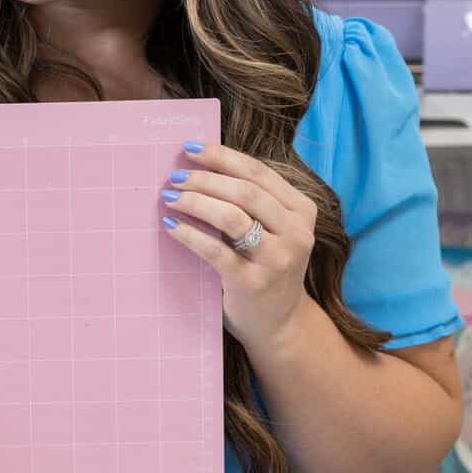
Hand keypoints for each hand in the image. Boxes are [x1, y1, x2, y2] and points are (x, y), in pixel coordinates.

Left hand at [160, 140, 316, 354]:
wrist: (280, 324)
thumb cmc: (267, 268)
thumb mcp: (274, 230)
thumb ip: (253, 202)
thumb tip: (201, 166)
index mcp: (302, 210)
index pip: (258, 172)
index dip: (221, 156)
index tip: (190, 148)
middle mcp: (296, 232)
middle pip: (244, 191)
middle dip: (204, 179)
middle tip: (174, 177)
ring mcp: (277, 259)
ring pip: (232, 216)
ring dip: (195, 201)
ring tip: (169, 197)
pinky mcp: (254, 283)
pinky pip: (215, 251)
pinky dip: (190, 234)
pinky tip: (171, 226)